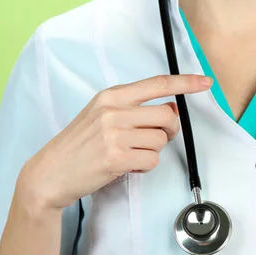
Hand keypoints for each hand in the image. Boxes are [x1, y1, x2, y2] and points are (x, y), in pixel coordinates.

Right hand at [18, 74, 211, 210]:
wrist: (50, 172)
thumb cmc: (79, 145)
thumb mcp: (102, 116)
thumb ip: (135, 108)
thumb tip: (171, 106)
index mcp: (111, 96)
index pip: (158, 83)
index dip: (186, 82)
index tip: (205, 81)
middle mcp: (114, 110)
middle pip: (168, 116)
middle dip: (168, 132)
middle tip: (151, 140)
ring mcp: (114, 134)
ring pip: (161, 141)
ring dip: (151, 152)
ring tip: (128, 154)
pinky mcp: (116, 158)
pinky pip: (152, 161)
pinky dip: (144, 168)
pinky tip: (126, 167)